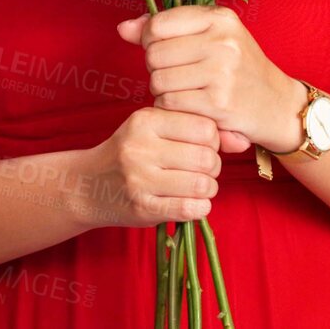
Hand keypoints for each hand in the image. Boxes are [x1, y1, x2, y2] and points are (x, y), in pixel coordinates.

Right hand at [80, 107, 223, 227]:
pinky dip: (200, 208)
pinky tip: (192, 202)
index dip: (213, 140)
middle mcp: (140, 148)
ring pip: (202, 185)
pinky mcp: (143, 208)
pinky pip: (190, 209)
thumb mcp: (155, 129)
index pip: (204, 127)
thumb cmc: (130, 152)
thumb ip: (197, 129)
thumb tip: (242, 141)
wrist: (86, 186)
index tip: (203, 146)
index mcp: (145, 121)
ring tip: (199, 186)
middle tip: (204, 170)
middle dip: (213, 166)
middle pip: (206, 157)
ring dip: (208, 189)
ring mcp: (139, 180)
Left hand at [117, 5, 305, 154]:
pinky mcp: (218, 102)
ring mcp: (221, 71)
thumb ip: (165, 29)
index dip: (151, 41)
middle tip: (179, 76)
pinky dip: (173, 109)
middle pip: (154, 54)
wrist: (278, 105)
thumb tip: (123, 28)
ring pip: (158, 81)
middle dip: (157, 69)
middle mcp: (222, 40)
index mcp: (220, 18)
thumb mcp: (211, 38)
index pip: (157, 24)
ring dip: (163, 91)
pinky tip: (190, 107)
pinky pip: (169, 103)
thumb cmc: (239, 69)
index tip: (166, 51)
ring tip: (186, 91)